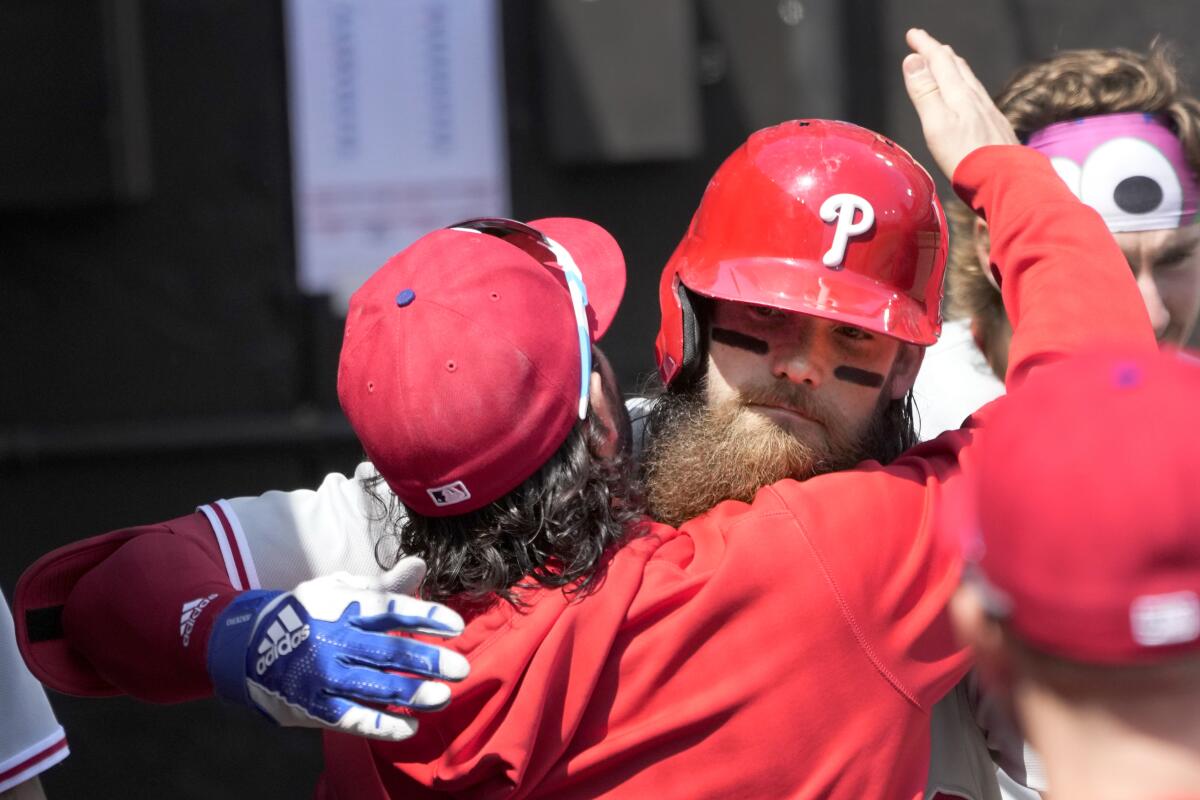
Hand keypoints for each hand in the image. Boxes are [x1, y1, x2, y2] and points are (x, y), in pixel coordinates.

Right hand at [207, 558, 467, 741]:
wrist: (251, 648)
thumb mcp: (339, 588)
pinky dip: (382, 724)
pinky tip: (410, 726)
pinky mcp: (317, 705)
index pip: (389, 609)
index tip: (456, 626)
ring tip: (444, 696)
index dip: (424, 617)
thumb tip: (421, 564)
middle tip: (461, 667)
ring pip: (374, 687)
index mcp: (342, 607)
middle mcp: (335, 641)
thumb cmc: (310, 613)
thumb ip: (382, 583)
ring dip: (412, 693)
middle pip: (388, 652)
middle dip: (427, 660)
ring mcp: (325, 676)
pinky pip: (353, 718)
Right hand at [901, 28, 1017, 179]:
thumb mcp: (936, 124)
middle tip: (926, 44)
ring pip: (969, 79)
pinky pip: (977, 94)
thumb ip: (925, 92)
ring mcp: (987, 110)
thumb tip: (913, 60)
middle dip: (938, 52)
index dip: (925, 45)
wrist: (1004, 179)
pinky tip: (968, 94)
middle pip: (956, 66)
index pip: (939, 61)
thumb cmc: (966, 158)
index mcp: (958, 95)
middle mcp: (975, 98)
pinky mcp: (994, 124)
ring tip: (946, 61)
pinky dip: (966, 84)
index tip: (913, 35)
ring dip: (954, 65)